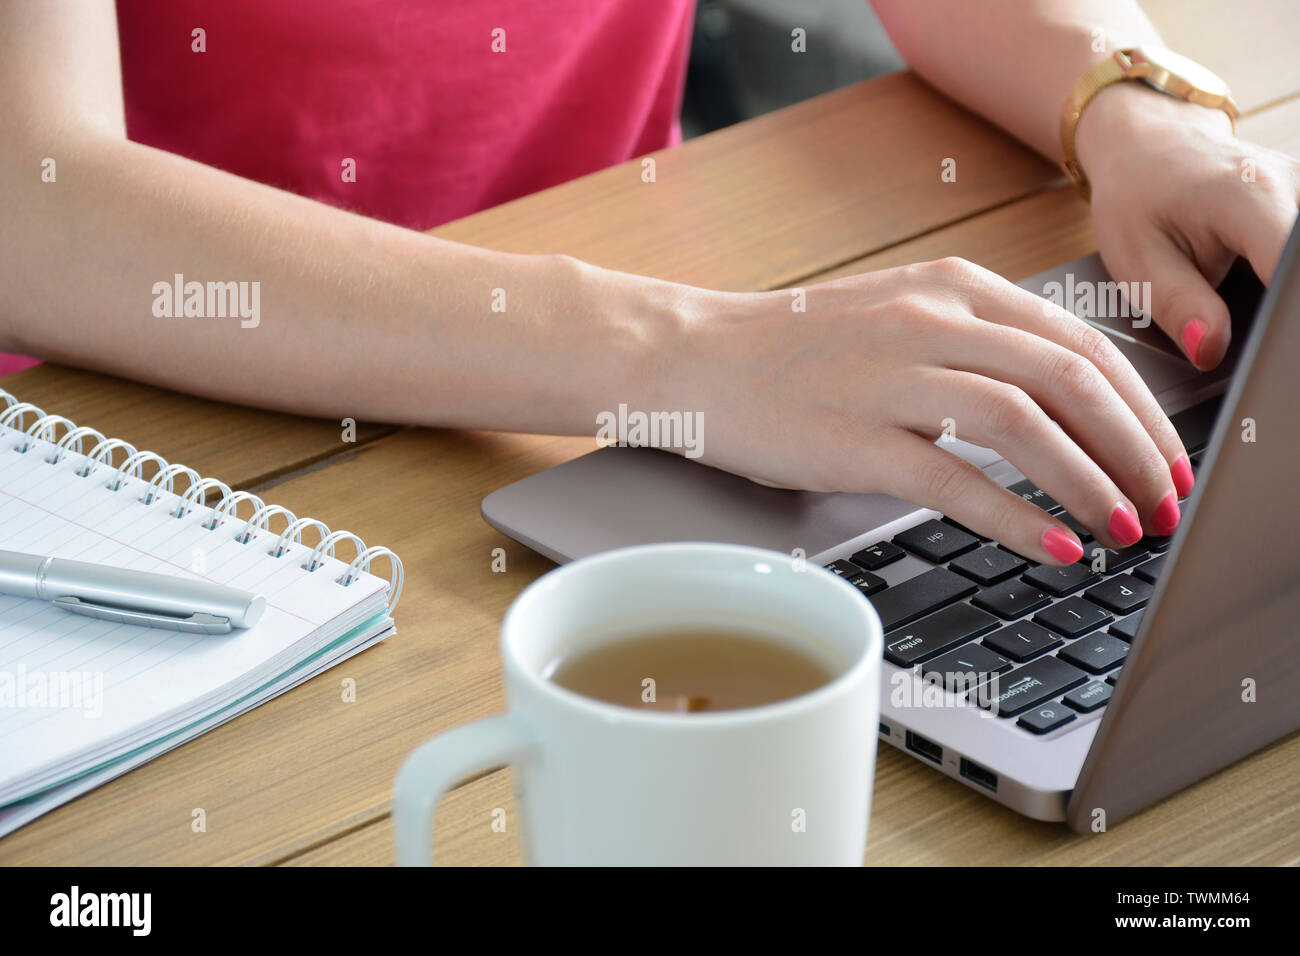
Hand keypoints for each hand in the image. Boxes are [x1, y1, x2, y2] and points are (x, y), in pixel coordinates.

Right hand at [667, 258, 1190, 565]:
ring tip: (1124, 528)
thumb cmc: (793, 348)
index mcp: (953, 288)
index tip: (1166, 456)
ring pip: (1025, 422)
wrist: (694, 356)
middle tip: (1163, 503)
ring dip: (1090, 481)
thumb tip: (1059, 407)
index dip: (1141, 406)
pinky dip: (1015, 515)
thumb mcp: (898, 317)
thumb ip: (976, 345)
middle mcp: (931, 320)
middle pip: (1070, 379)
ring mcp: (891, 376)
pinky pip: (954, 478)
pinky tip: (1052, 545)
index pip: (1080, 343)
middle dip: (1135, 449)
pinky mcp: (853, 436)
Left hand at [1077, 81, 1299, 369]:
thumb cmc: (1137, 197)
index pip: (1292, 275)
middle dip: (1281, 312)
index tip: (1271, 352)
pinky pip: (1297, 250)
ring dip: (1281, 294)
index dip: (1283, 321)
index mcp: (1249, 198)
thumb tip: (1211, 351)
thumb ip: (1179, 307)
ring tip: (1238, 299)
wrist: (1148, 146)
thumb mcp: (1138, 259)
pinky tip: (1267, 292)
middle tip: (1244, 328)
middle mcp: (1295, 186)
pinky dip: (1283, 280)